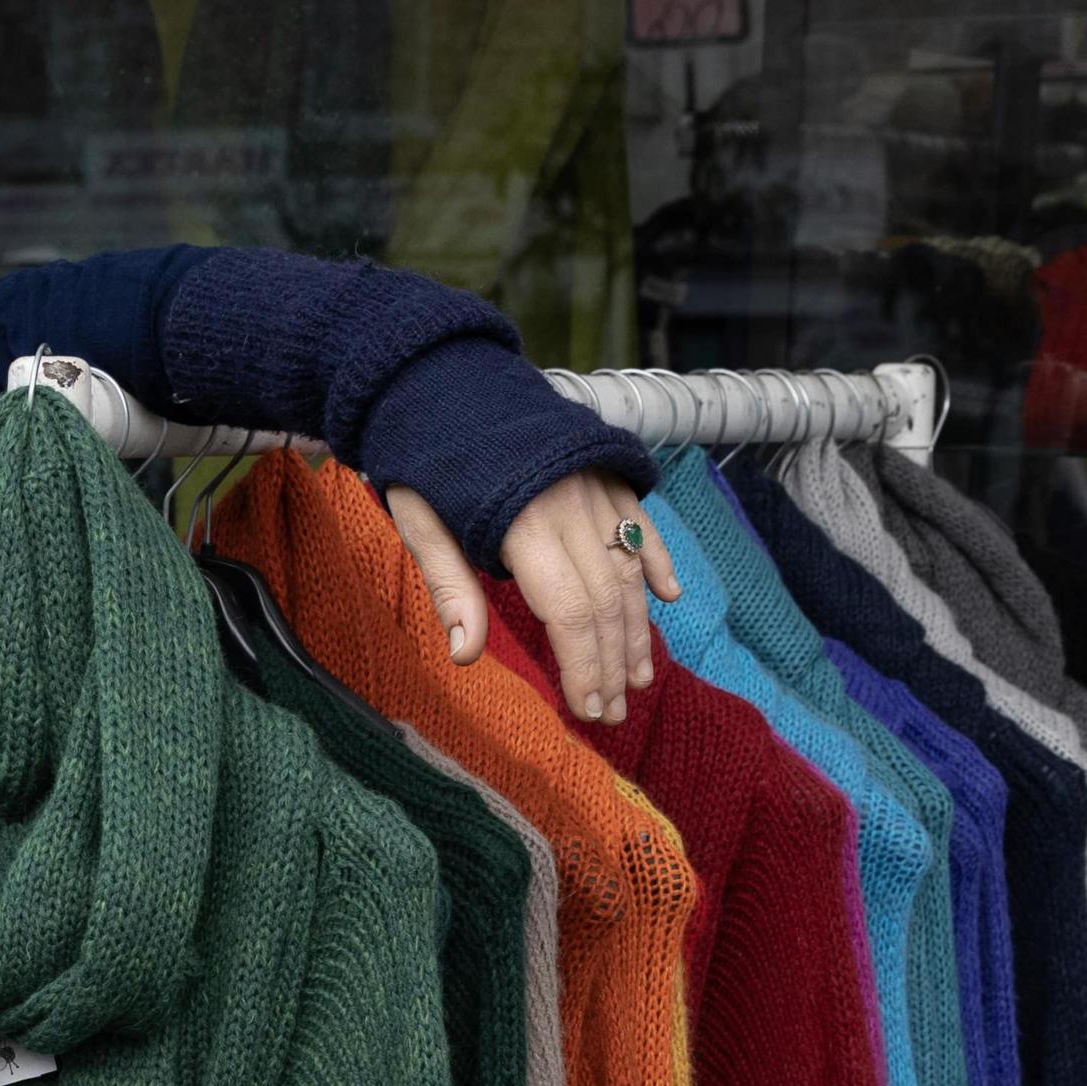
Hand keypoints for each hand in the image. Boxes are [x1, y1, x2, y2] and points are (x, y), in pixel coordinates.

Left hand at [385, 472, 679, 724]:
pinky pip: (642, 523)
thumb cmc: (421, 456)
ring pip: (628, 569)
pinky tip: (668, 598)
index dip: (582, 664)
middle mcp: (572, 507)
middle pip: (606, 600)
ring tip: (636, 677)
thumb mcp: (418, 520)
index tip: (586, 708)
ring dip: (635, 628)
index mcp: (524, 525)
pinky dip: (657, 560)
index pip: (568, 611)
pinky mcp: (606, 471)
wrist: (441, 375)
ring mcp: (596, 487)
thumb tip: (465, 657)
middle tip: (611, 710)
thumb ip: (448, 586)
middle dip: (611, 662)